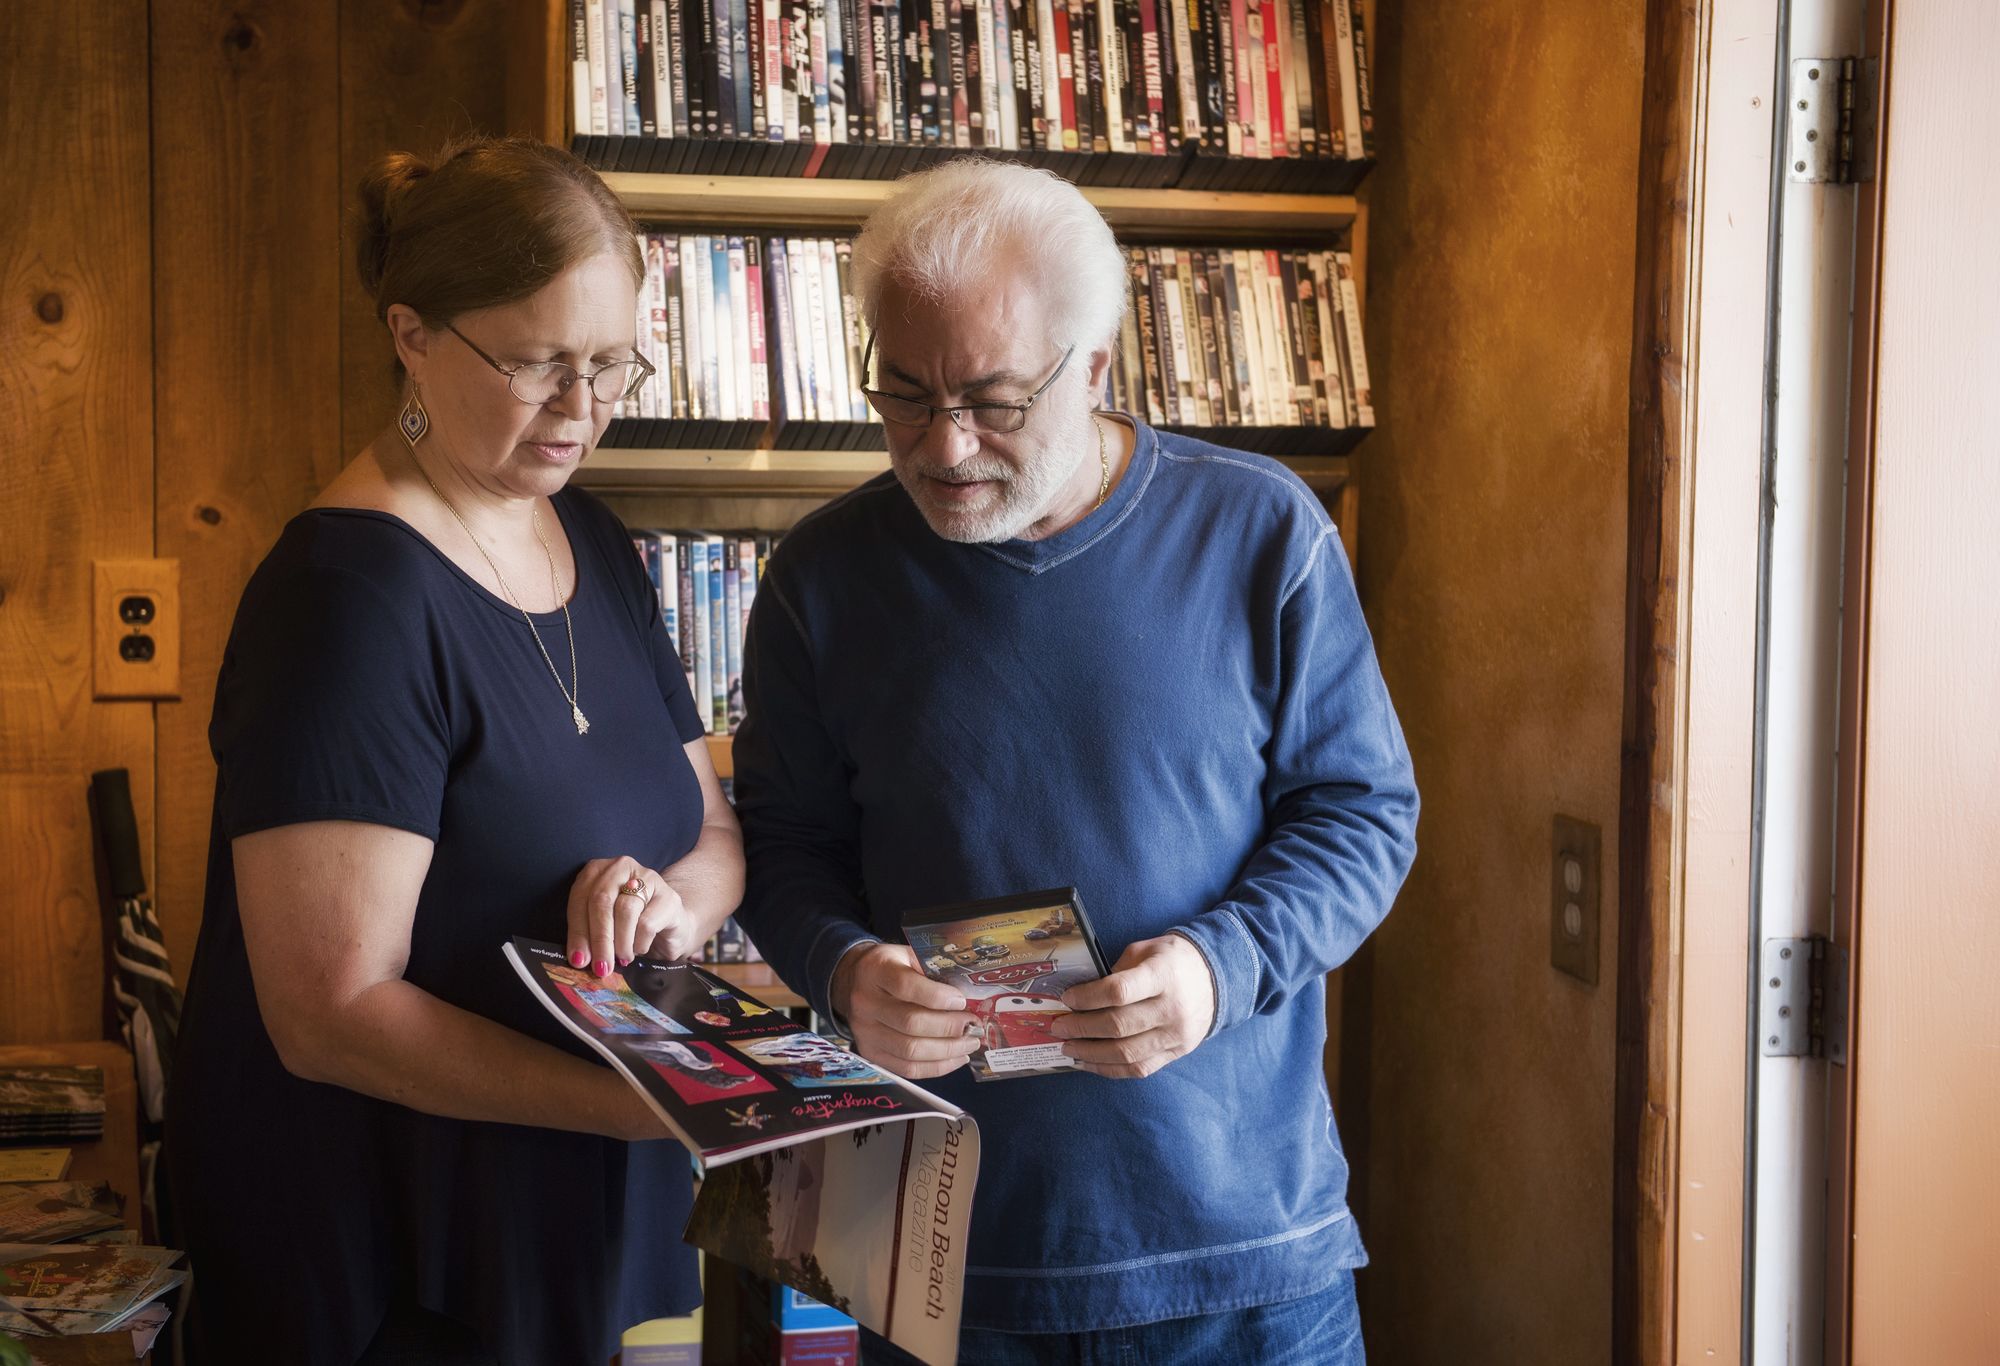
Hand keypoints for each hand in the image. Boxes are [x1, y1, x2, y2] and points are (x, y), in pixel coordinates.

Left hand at [565, 857, 696, 974]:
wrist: (669, 928)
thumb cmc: (629, 926)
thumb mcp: (601, 925)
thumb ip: (587, 934)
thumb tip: (578, 958)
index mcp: (596, 870)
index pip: (580, 898)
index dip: (577, 931)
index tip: (577, 960)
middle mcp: (621, 866)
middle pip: (602, 901)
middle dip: (598, 938)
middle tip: (600, 967)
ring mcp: (648, 878)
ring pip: (625, 910)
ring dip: (620, 942)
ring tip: (622, 958)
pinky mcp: (669, 896)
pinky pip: (647, 923)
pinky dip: (639, 943)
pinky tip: (639, 949)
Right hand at [831, 943, 983, 1079]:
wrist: (855, 980)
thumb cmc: (892, 967)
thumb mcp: (909, 955)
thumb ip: (934, 970)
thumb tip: (971, 995)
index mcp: (876, 970)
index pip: (906, 986)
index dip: (938, 996)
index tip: (962, 1001)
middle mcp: (865, 1003)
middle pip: (910, 1023)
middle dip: (949, 1028)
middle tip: (973, 1026)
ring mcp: (864, 1032)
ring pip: (910, 1051)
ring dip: (947, 1050)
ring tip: (970, 1043)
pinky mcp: (870, 1053)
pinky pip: (907, 1068)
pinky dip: (936, 1067)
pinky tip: (955, 1058)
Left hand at [1053, 933, 1216, 1078]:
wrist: (1216, 977)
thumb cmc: (1173, 960)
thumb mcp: (1145, 951)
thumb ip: (1117, 971)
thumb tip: (1082, 996)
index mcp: (1163, 975)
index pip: (1119, 992)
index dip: (1087, 998)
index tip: (1067, 999)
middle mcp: (1172, 1008)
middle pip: (1118, 1026)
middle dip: (1081, 1028)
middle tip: (1059, 1027)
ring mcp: (1176, 1035)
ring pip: (1126, 1053)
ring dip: (1090, 1053)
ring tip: (1068, 1048)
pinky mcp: (1176, 1053)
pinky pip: (1138, 1068)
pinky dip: (1109, 1069)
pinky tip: (1089, 1062)